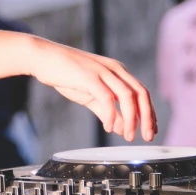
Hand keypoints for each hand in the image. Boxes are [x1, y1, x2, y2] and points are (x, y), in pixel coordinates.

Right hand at [27, 38, 156, 141]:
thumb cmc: (66, 75)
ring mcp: (103, 72)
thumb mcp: (91, 95)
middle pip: (141, 94)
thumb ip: (107, 111)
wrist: (43, 58)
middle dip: (147, 117)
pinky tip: (108, 127)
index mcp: (117, 72)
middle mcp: (115, 70)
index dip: (149, 113)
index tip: (151, 130)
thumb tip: (121, 127)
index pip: (141, 93)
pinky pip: (107, 98)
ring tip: (129, 136)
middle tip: (147, 136)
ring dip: (132, 118)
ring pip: (128, 96)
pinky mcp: (90, 77)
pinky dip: (111, 114)